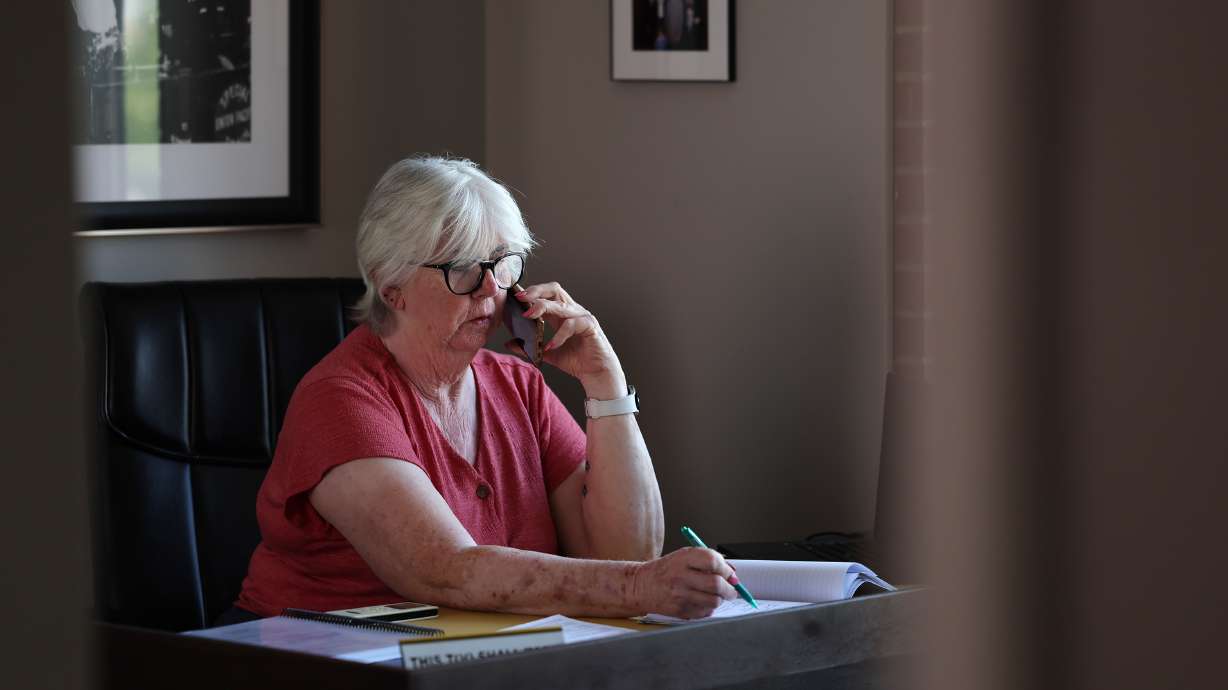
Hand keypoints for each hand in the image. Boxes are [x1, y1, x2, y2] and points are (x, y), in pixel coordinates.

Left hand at [508, 282, 622, 392]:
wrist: (597, 374)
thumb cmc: (577, 361)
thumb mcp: (547, 354)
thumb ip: (529, 348)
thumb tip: (509, 343)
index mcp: (561, 314)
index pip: (546, 294)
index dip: (531, 292)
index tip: (515, 296)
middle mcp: (572, 311)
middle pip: (555, 290)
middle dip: (536, 291)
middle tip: (521, 298)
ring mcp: (582, 317)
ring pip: (561, 305)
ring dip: (543, 307)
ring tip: (528, 316)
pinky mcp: (590, 326)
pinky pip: (572, 325)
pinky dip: (559, 335)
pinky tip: (550, 346)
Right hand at [630, 547, 737, 618]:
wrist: (642, 585)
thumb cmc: (667, 570)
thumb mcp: (684, 557)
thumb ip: (707, 560)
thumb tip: (732, 573)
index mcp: (683, 558)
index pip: (712, 561)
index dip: (726, 569)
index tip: (730, 574)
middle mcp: (681, 576)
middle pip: (716, 584)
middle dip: (730, 589)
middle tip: (732, 590)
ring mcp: (680, 595)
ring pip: (714, 601)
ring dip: (721, 599)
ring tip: (717, 596)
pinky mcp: (680, 610)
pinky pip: (705, 612)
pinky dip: (709, 608)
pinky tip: (701, 602)